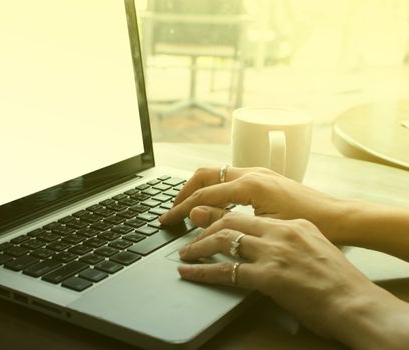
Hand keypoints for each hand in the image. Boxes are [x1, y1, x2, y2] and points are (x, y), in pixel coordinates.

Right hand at [160, 167, 348, 242]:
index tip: (166, 220)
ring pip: (217, 174)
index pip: (203, 194)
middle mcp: (253, 172)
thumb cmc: (309, 223)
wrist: (341, 218)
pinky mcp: (264, 179)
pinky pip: (229, 178)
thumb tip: (195, 212)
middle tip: (172, 209)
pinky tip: (213, 204)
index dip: (181, 208)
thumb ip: (226, 217)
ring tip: (187, 206)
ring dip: (198, 189)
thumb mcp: (263, 224)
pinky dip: (214, 189)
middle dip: (184, 191)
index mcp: (251, 183)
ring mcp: (259, 173)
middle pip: (205, 174)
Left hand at [177, 211, 391, 345]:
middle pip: (230, 220)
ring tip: (184, 254)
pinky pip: (226, 271)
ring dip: (198, 247)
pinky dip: (203, 272)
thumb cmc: (338, 280)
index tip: (204, 219)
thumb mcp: (312, 247)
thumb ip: (288, 237)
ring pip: (224, 240)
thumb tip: (263, 239)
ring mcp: (275, 253)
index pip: (246, 214)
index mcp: (292, 223)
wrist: (356, 303)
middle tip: (187, 234)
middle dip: (203, 226)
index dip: (220, 216)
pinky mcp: (270, 276)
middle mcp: (281, 232)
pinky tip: (190, 273)